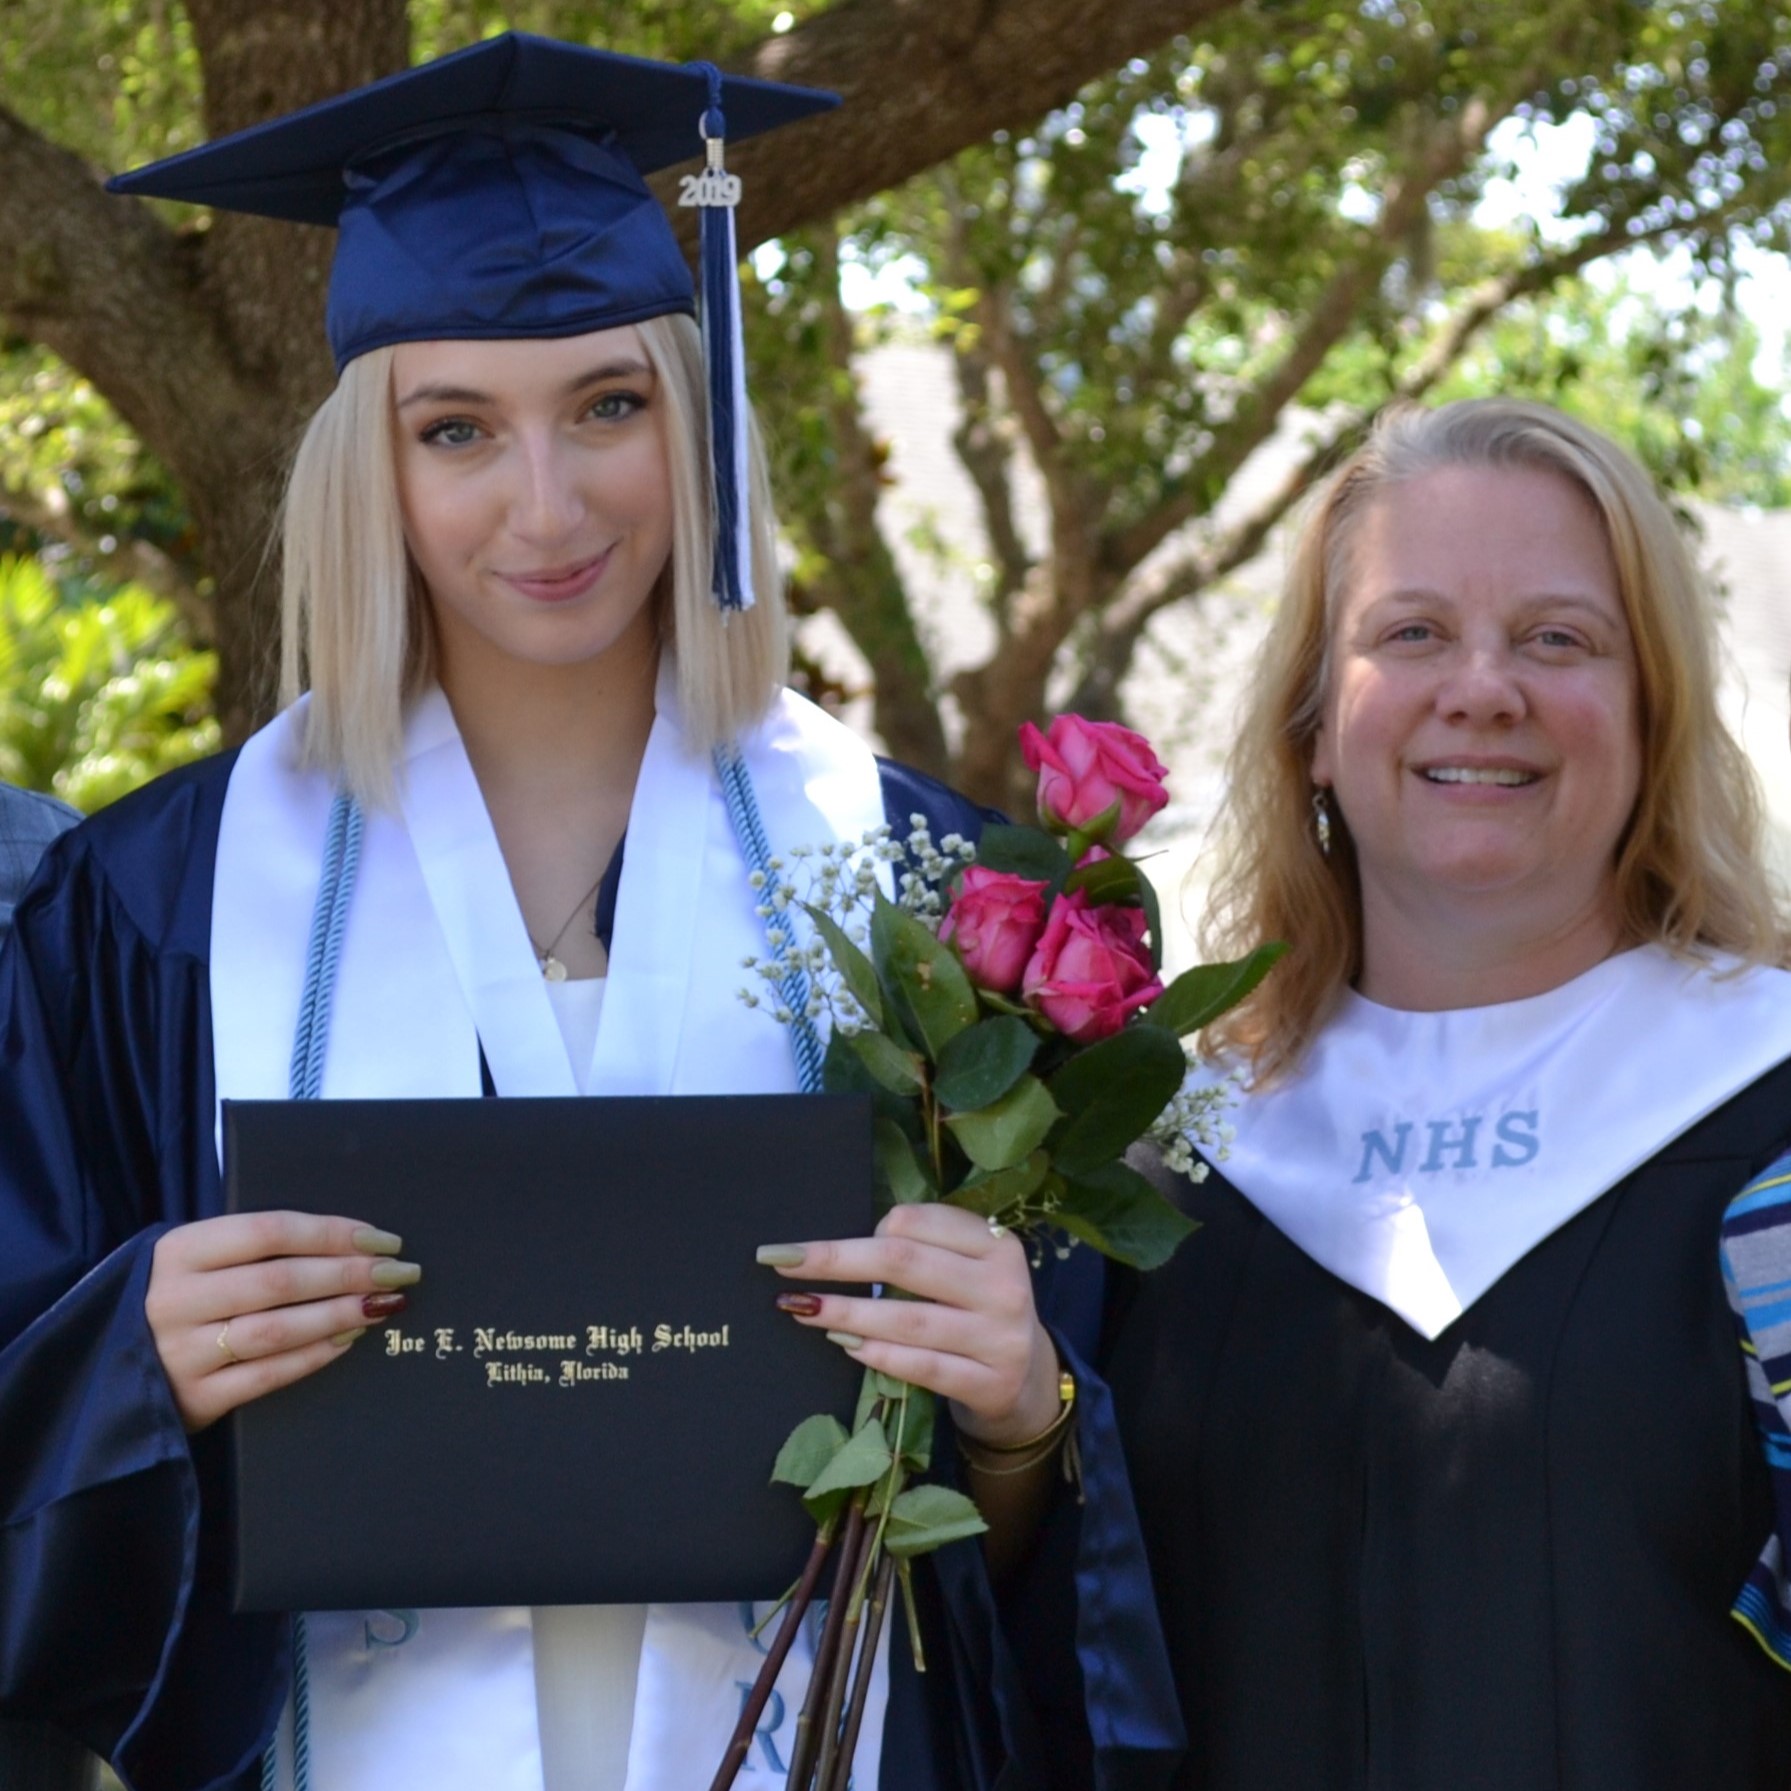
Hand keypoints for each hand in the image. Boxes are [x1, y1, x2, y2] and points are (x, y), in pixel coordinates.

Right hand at [145, 1212, 419, 1431]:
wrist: (110, 1367)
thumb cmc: (180, 1298)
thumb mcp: (199, 1259)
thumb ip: (257, 1247)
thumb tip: (352, 1242)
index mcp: (180, 1251)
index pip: (270, 1231)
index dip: (333, 1233)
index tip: (383, 1240)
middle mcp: (175, 1299)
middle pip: (281, 1280)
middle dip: (350, 1274)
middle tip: (400, 1273)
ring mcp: (181, 1352)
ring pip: (277, 1329)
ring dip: (340, 1315)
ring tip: (383, 1305)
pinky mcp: (194, 1398)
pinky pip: (268, 1375)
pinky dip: (314, 1356)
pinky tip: (348, 1341)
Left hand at [760, 1204, 1061, 1445]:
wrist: (1026, 1378)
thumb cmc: (976, 1307)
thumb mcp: (967, 1266)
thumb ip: (923, 1248)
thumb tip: (837, 1247)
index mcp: (996, 1244)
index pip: (921, 1222)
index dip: (867, 1227)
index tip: (824, 1241)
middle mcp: (1003, 1286)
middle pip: (905, 1264)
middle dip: (837, 1261)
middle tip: (784, 1261)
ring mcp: (999, 1338)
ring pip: (908, 1320)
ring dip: (846, 1313)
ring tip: (802, 1308)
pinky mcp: (989, 1384)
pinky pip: (922, 1367)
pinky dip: (879, 1355)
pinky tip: (845, 1345)